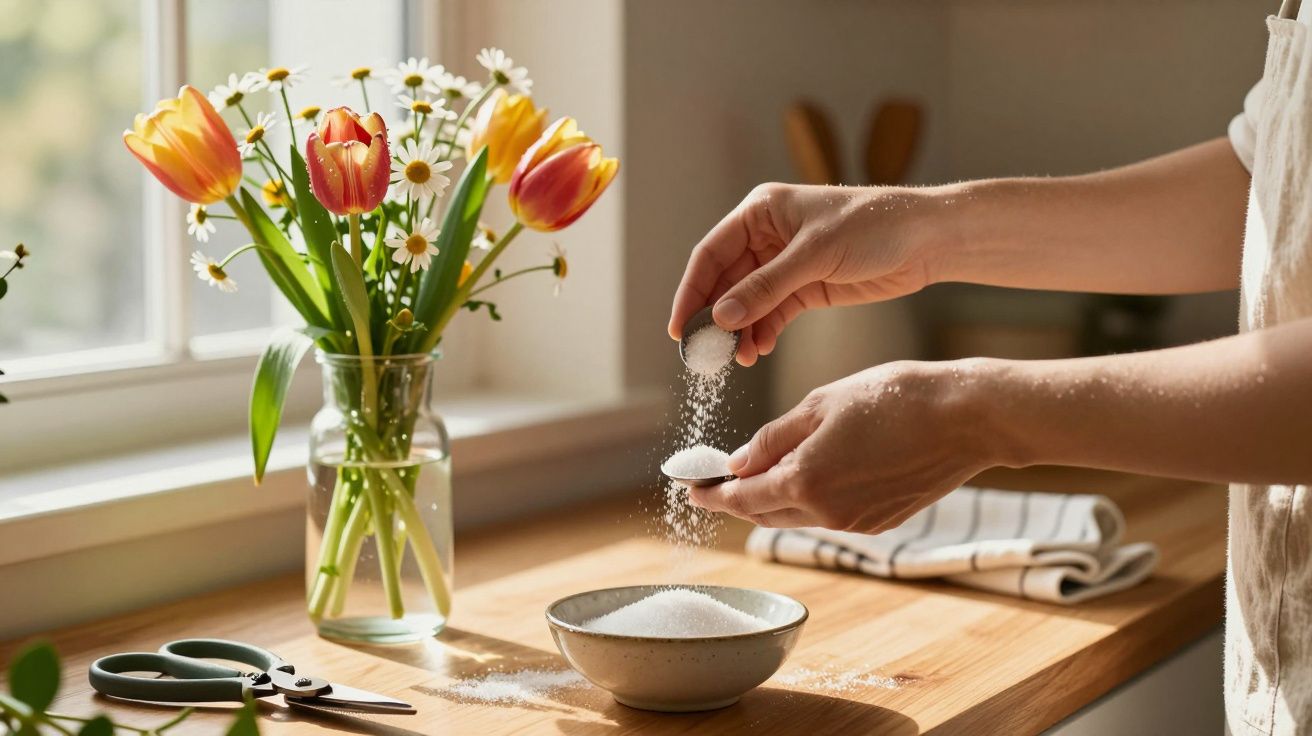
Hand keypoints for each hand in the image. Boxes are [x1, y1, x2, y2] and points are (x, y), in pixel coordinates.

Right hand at [667, 183, 942, 364]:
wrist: (927, 240)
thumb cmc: (874, 226)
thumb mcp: (814, 256)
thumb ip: (765, 287)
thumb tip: (720, 316)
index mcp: (760, 211)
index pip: (711, 254)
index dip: (691, 291)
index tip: (678, 328)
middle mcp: (767, 236)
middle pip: (725, 281)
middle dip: (715, 318)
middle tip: (705, 353)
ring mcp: (786, 264)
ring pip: (748, 302)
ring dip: (740, 330)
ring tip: (738, 358)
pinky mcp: (806, 288)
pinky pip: (773, 314)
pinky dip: (763, 332)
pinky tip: (759, 350)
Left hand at [688, 360, 1002, 531]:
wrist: (967, 418)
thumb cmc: (895, 397)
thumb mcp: (822, 403)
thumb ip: (774, 438)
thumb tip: (738, 463)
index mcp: (804, 481)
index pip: (741, 498)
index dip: (711, 494)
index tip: (690, 489)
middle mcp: (827, 512)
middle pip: (765, 513)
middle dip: (739, 498)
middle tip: (718, 481)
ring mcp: (856, 522)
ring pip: (797, 515)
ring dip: (774, 499)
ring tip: (761, 474)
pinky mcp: (881, 521)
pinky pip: (830, 515)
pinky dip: (811, 499)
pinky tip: (813, 473)